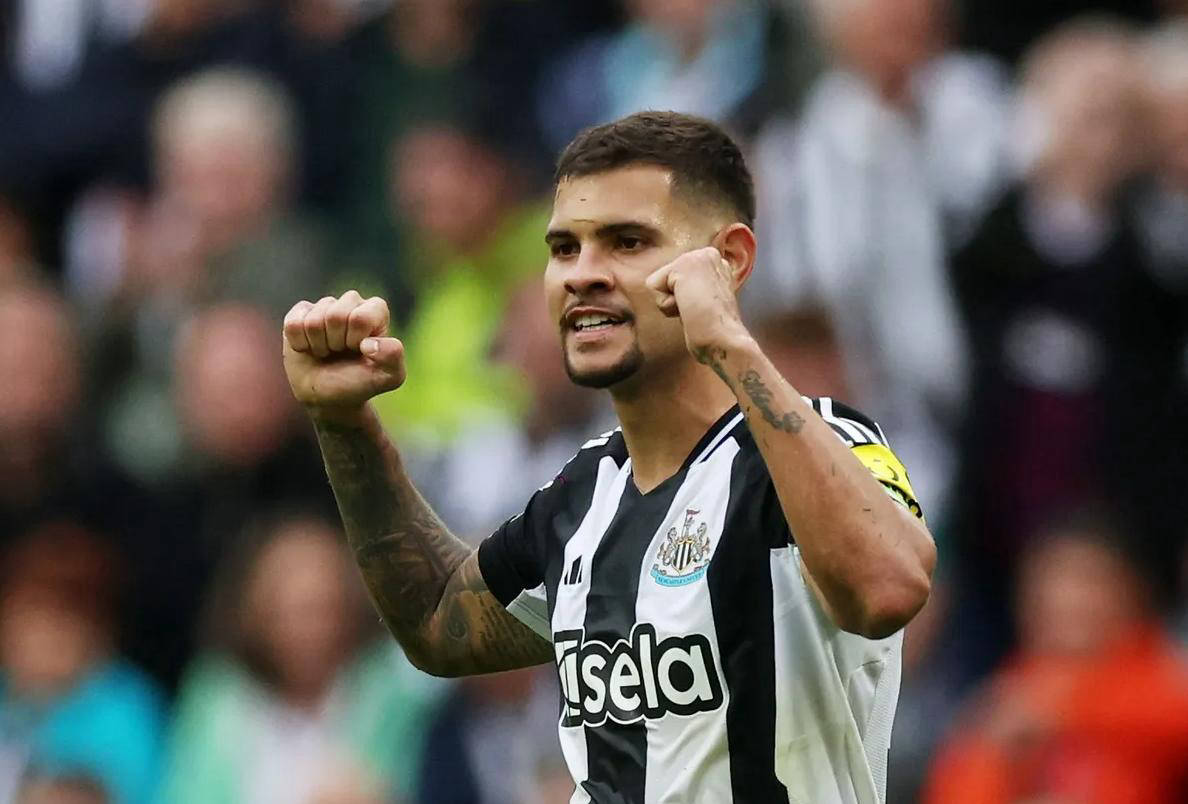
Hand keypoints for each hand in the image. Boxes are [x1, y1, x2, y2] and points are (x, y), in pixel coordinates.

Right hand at [282, 290, 405, 415]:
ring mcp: (325, 306)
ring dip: (319, 345)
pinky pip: (293, 324)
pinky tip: (310, 348)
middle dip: (336, 342)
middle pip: (335, 316)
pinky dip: (299, 344)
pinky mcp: (301, 312)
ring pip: (313, 322)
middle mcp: (352, 302)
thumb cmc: (361, 383)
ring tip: (328, 351)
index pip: (360, 318)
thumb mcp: (389, 376)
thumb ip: (393, 356)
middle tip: (341, 352)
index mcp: (376, 310)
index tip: (360, 352)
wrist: (330, 397)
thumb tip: (368, 342)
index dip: (355, 340)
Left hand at [645, 246, 751, 363]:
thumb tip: (677, 295)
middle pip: (665, 280)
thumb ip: (691, 291)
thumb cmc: (715, 331)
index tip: (704, 309)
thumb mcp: (704, 302)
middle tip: (699, 310)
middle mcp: (708, 254)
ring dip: (672, 304)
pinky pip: (653, 287)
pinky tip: (689, 307)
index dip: (684, 301)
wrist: (724, 339)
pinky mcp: (683, 265)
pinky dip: (666, 305)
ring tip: (695, 308)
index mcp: (715, 263)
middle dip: (676, 300)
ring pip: (658, 283)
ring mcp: (697, 256)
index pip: (675, 279)